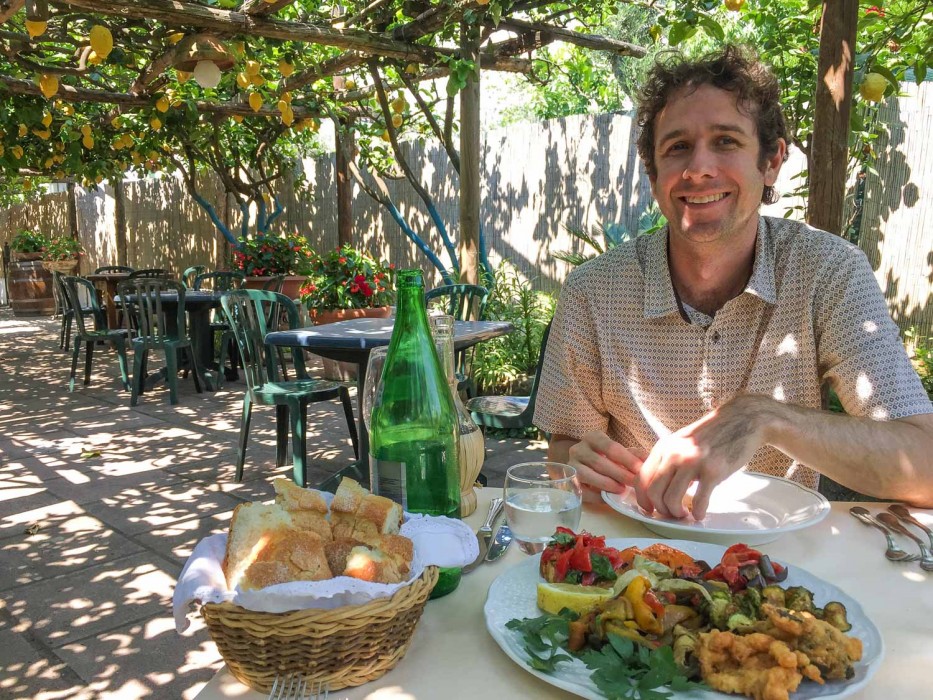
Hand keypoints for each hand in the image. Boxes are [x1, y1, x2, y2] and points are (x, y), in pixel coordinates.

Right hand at [567, 431, 645, 503]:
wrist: (581, 464)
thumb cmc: (605, 458)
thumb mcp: (618, 452)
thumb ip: (633, 455)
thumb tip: (650, 461)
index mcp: (593, 438)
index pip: (611, 447)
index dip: (627, 459)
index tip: (641, 469)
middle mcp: (578, 449)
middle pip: (600, 462)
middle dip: (619, 474)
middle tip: (634, 483)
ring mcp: (571, 466)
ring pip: (588, 475)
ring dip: (607, 484)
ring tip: (621, 490)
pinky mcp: (568, 482)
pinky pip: (582, 490)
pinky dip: (596, 496)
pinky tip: (608, 498)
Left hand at [635, 395, 773, 519]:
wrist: (741, 420)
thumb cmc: (711, 435)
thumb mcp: (681, 443)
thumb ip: (668, 460)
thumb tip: (658, 488)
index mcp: (664, 447)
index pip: (642, 477)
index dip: (643, 499)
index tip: (650, 509)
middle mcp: (674, 454)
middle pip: (654, 491)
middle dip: (661, 509)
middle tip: (671, 515)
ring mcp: (693, 462)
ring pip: (672, 499)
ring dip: (677, 513)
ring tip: (685, 515)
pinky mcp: (713, 471)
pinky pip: (699, 500)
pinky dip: (697, 512)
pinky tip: (700, 514)